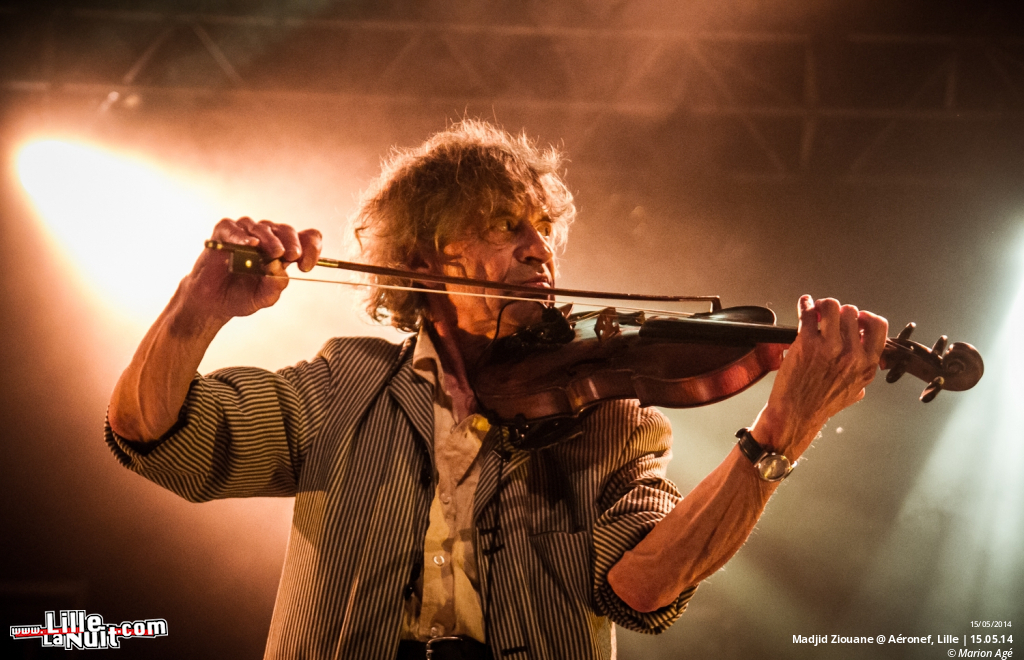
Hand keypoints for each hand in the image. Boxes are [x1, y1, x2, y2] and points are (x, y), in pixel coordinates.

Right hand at [181, 217, 322, 322]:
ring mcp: (246, 233)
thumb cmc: (240, 296)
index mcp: (283, 251)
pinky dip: (243, 236)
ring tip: (275, 253)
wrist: (212, 303)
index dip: (312, 248)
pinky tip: (251, 244)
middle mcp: (267, 238)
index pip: (306, 238)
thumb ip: (275, 286)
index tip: (306, 265)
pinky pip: (234, 228)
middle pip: (287, 230)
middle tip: (294, 256)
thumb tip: (279, 269)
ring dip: (271, 240)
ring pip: (263, 228)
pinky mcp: (224, 232)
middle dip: (293, 243)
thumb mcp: (264, 297)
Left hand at [754, 296, 887, 458]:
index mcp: (867, 363)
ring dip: (823, 305)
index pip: (878, 326)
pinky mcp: (807, 343)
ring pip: (832, 306)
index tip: (856, 316)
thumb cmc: (821, 404)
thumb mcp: (855, 390)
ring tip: (816, 309)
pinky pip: (808, 313)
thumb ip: (863, 371)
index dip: (865, 316)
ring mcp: (830, 347)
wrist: (797, 414)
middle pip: (851, 312)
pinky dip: (805, 304)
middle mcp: (852, 354)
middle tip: (829, 315)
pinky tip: (804, 304)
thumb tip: (866, 356)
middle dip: (839, 311)